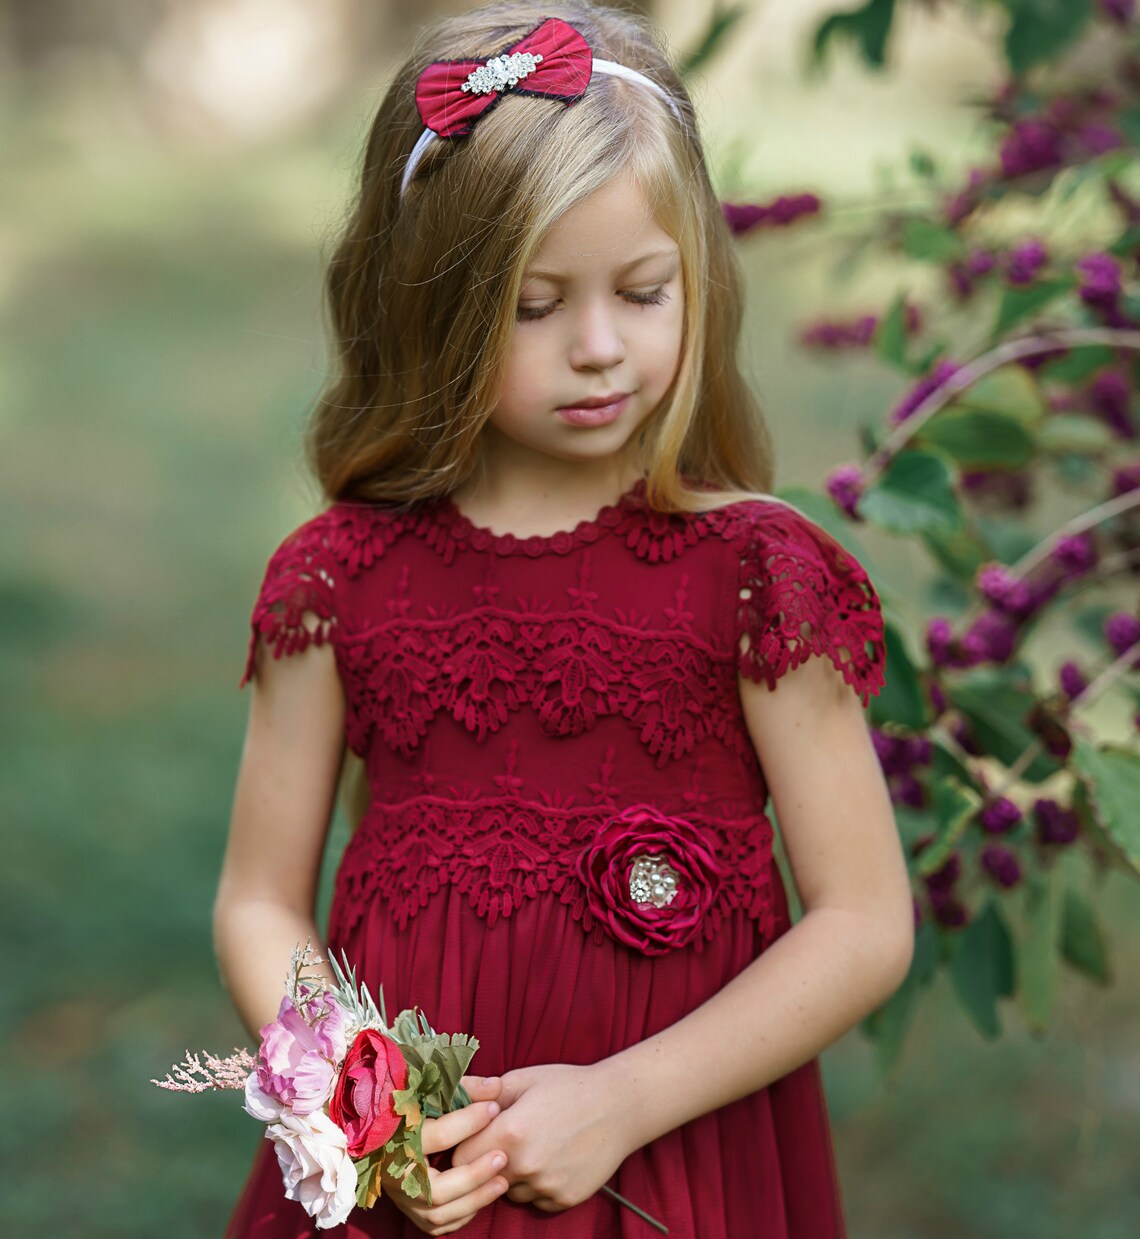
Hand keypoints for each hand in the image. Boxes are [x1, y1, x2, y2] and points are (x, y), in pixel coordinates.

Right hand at [382, 1075, 508, 1234]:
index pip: (437, 1136)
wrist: (383, 1131)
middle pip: (437, 1189)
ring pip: (438, 1213)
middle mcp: (394, 1174)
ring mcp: (400, 1197)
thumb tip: (495, 1087)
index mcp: (396, 1138)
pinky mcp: (409, 1211)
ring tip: (503, 1180)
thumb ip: (464, 1090)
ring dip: (475, 1199)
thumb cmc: (411, 1106)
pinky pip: (437, 1225)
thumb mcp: (432, 1092)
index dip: (470, 1122)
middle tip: (502, 1156)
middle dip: (474, 1175)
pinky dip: (462, 1215)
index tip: (495, 1108)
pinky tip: (482, 1196)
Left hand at [450, 1062, 636, 1212]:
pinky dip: (536, 1186)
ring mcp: (545, 1186)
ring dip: (510, 1176)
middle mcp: (525, 1165)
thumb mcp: (524, 1079)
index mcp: (510, 1132)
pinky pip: (535, 1201)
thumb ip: (484, 1092)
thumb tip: (453, 1095)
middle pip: (481, 1178)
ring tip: (531, 1147)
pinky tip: (550, 1159)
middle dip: (483, 1162)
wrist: (619, 1106)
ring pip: (508, 1192)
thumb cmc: (569, 1086)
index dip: (463, 1144)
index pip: (460, 1156)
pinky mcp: (563, 1199)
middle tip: (500, 1141)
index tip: (472, 1134)